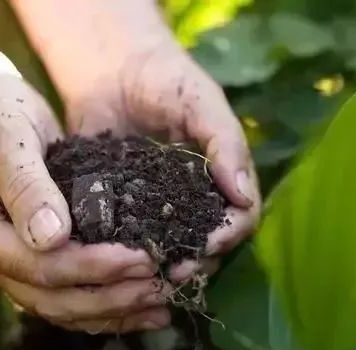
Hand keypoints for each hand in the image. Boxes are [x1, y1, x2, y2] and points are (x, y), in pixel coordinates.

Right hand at [0, 41, 171, 332]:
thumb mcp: (8, 137)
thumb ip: (27, 186)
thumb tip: (52, 239)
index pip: (38, 266)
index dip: (92, 267)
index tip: (141, 259)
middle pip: (53, 298)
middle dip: (111, 297)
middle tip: (162, 286)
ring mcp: (10, 264)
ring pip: (64, 305)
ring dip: (115, 310)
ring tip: (163, 304)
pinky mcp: (35, 259)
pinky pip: (71, 293)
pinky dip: (108, 304)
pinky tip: (145, 306)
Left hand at [61, 43, 261, 281]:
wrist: (113, 69)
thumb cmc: (167, 79)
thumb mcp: (202, 103)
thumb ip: (225, 143)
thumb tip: (243, 196)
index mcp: (222, 179)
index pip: (240, 218)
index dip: (229, 235)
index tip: (208, 243)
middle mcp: (194, 200)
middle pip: (207, 243)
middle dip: (195, 260)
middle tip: (173, 271)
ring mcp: (157, 207)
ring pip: (169, 248)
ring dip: (162, 265)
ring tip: (146, 274)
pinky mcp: (121, 207)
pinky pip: (128, 236)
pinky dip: (124, 251)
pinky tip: (113, 260)